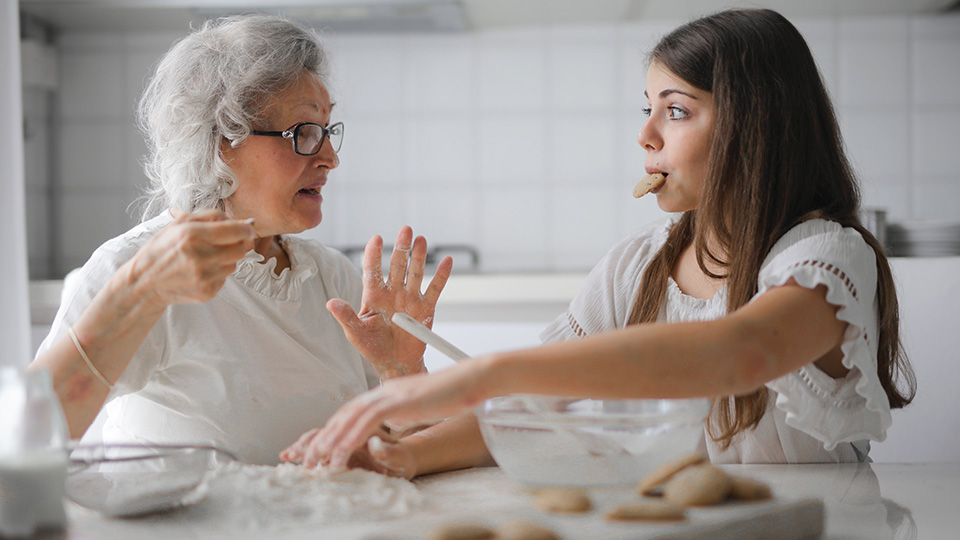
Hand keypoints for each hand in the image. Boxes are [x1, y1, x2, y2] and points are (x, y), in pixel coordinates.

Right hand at [127, 209, 255, 306]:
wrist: (145, 282)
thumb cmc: (162, 249)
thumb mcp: (179, 223)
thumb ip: (211, 216)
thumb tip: (241, 221)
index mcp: (192, 235)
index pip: (236, 231)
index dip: (247, 228)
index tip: (247, 228)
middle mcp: (200, 257)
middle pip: (241, 248)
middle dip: (239, 242)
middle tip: (228, 241)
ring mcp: (204, 277)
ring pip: (235, 264)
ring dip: (228, 258)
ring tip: (207, 256)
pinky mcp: (207, 292)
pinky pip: (225, 278)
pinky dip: (218, 272)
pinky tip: (202, 270)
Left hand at [281, 361, 487, 470]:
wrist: (470, 379)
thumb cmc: (451, 394)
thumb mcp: (419, 405)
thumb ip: (401, 413)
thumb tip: (391, 424)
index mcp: (387, 392)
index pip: (352, 411)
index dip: (334, 430)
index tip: (322, 449)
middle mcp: (384, 391)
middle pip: (345, 413)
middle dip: (324, 437)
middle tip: (309, 458)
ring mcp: (390, 394)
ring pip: (351, 417)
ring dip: (333, 440)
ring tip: (320, 461)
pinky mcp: (399, 400)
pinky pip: (369, 419)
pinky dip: (353, 435)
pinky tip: (343, 450)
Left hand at [327, 226, 452, 378]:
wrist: (396, 363)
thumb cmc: (373, 347)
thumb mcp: (355, 333)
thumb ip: (346, 316)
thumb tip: (330, 303)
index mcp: (373, 295)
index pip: (372, 270)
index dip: (374, 254)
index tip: (376, 238)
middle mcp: (393, 292)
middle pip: (397, 266)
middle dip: (401, 247)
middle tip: (405, 229)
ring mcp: (410, 299)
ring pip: (415, 273)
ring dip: (419, 256)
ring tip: (421, 240)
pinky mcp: (426, 308)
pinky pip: (434, 289)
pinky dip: (441, 276)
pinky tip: (447, 261)